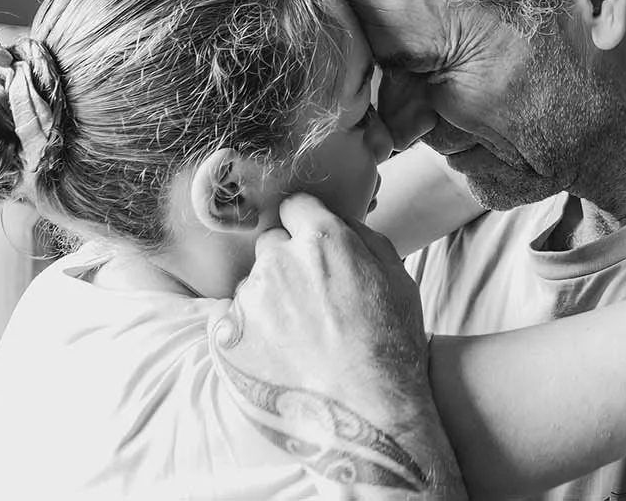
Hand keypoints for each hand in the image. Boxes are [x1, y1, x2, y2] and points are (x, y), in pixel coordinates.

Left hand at [209, 194, 463, 496]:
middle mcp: (279, 262)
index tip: (312, 248)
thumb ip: (364, 237)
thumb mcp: (398, 278)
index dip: (306, 226)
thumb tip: (338, 221)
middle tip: (311, 301)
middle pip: (271, 245)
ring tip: (299, 339)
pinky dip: (247, 332)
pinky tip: (277, 354)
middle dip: (287, 263)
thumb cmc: (393, 348)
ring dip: (269, 301)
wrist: (371, 418)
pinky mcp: (227, 339)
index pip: (296, 207)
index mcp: (323, 240)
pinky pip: (230, 320)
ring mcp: (249, 301)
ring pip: (252, 285)